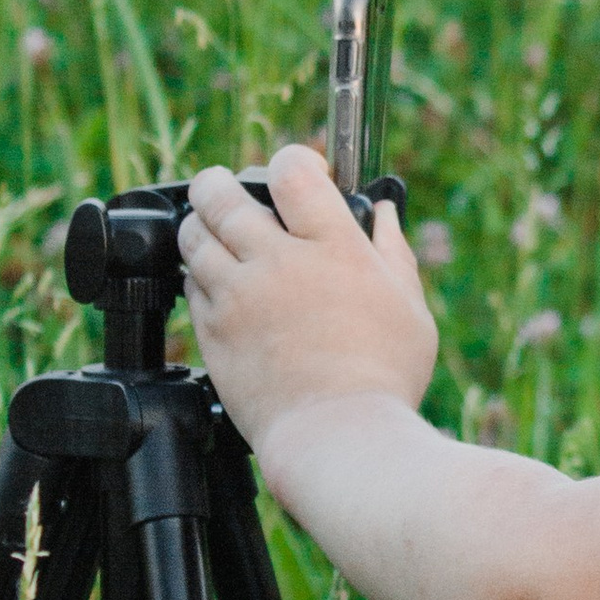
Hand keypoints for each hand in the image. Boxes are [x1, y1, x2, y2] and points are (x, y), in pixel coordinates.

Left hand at [179, 144, 437, 459]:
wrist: (338, 438)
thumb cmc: (384, 380)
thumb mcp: (410, 310)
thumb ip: (393, 253)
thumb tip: (383, 214)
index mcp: (333, 245)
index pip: (291, 169)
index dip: (290, 161)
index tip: (296, 174)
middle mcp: (279, 261)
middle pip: (221, 193)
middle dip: (219, 184)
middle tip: (225, 190)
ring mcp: (239, 296)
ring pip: (193, 236)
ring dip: (202, 227)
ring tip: (216, 234)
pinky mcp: (213, 332)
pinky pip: (190, 286)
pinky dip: (200, 277)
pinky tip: (220, 285)